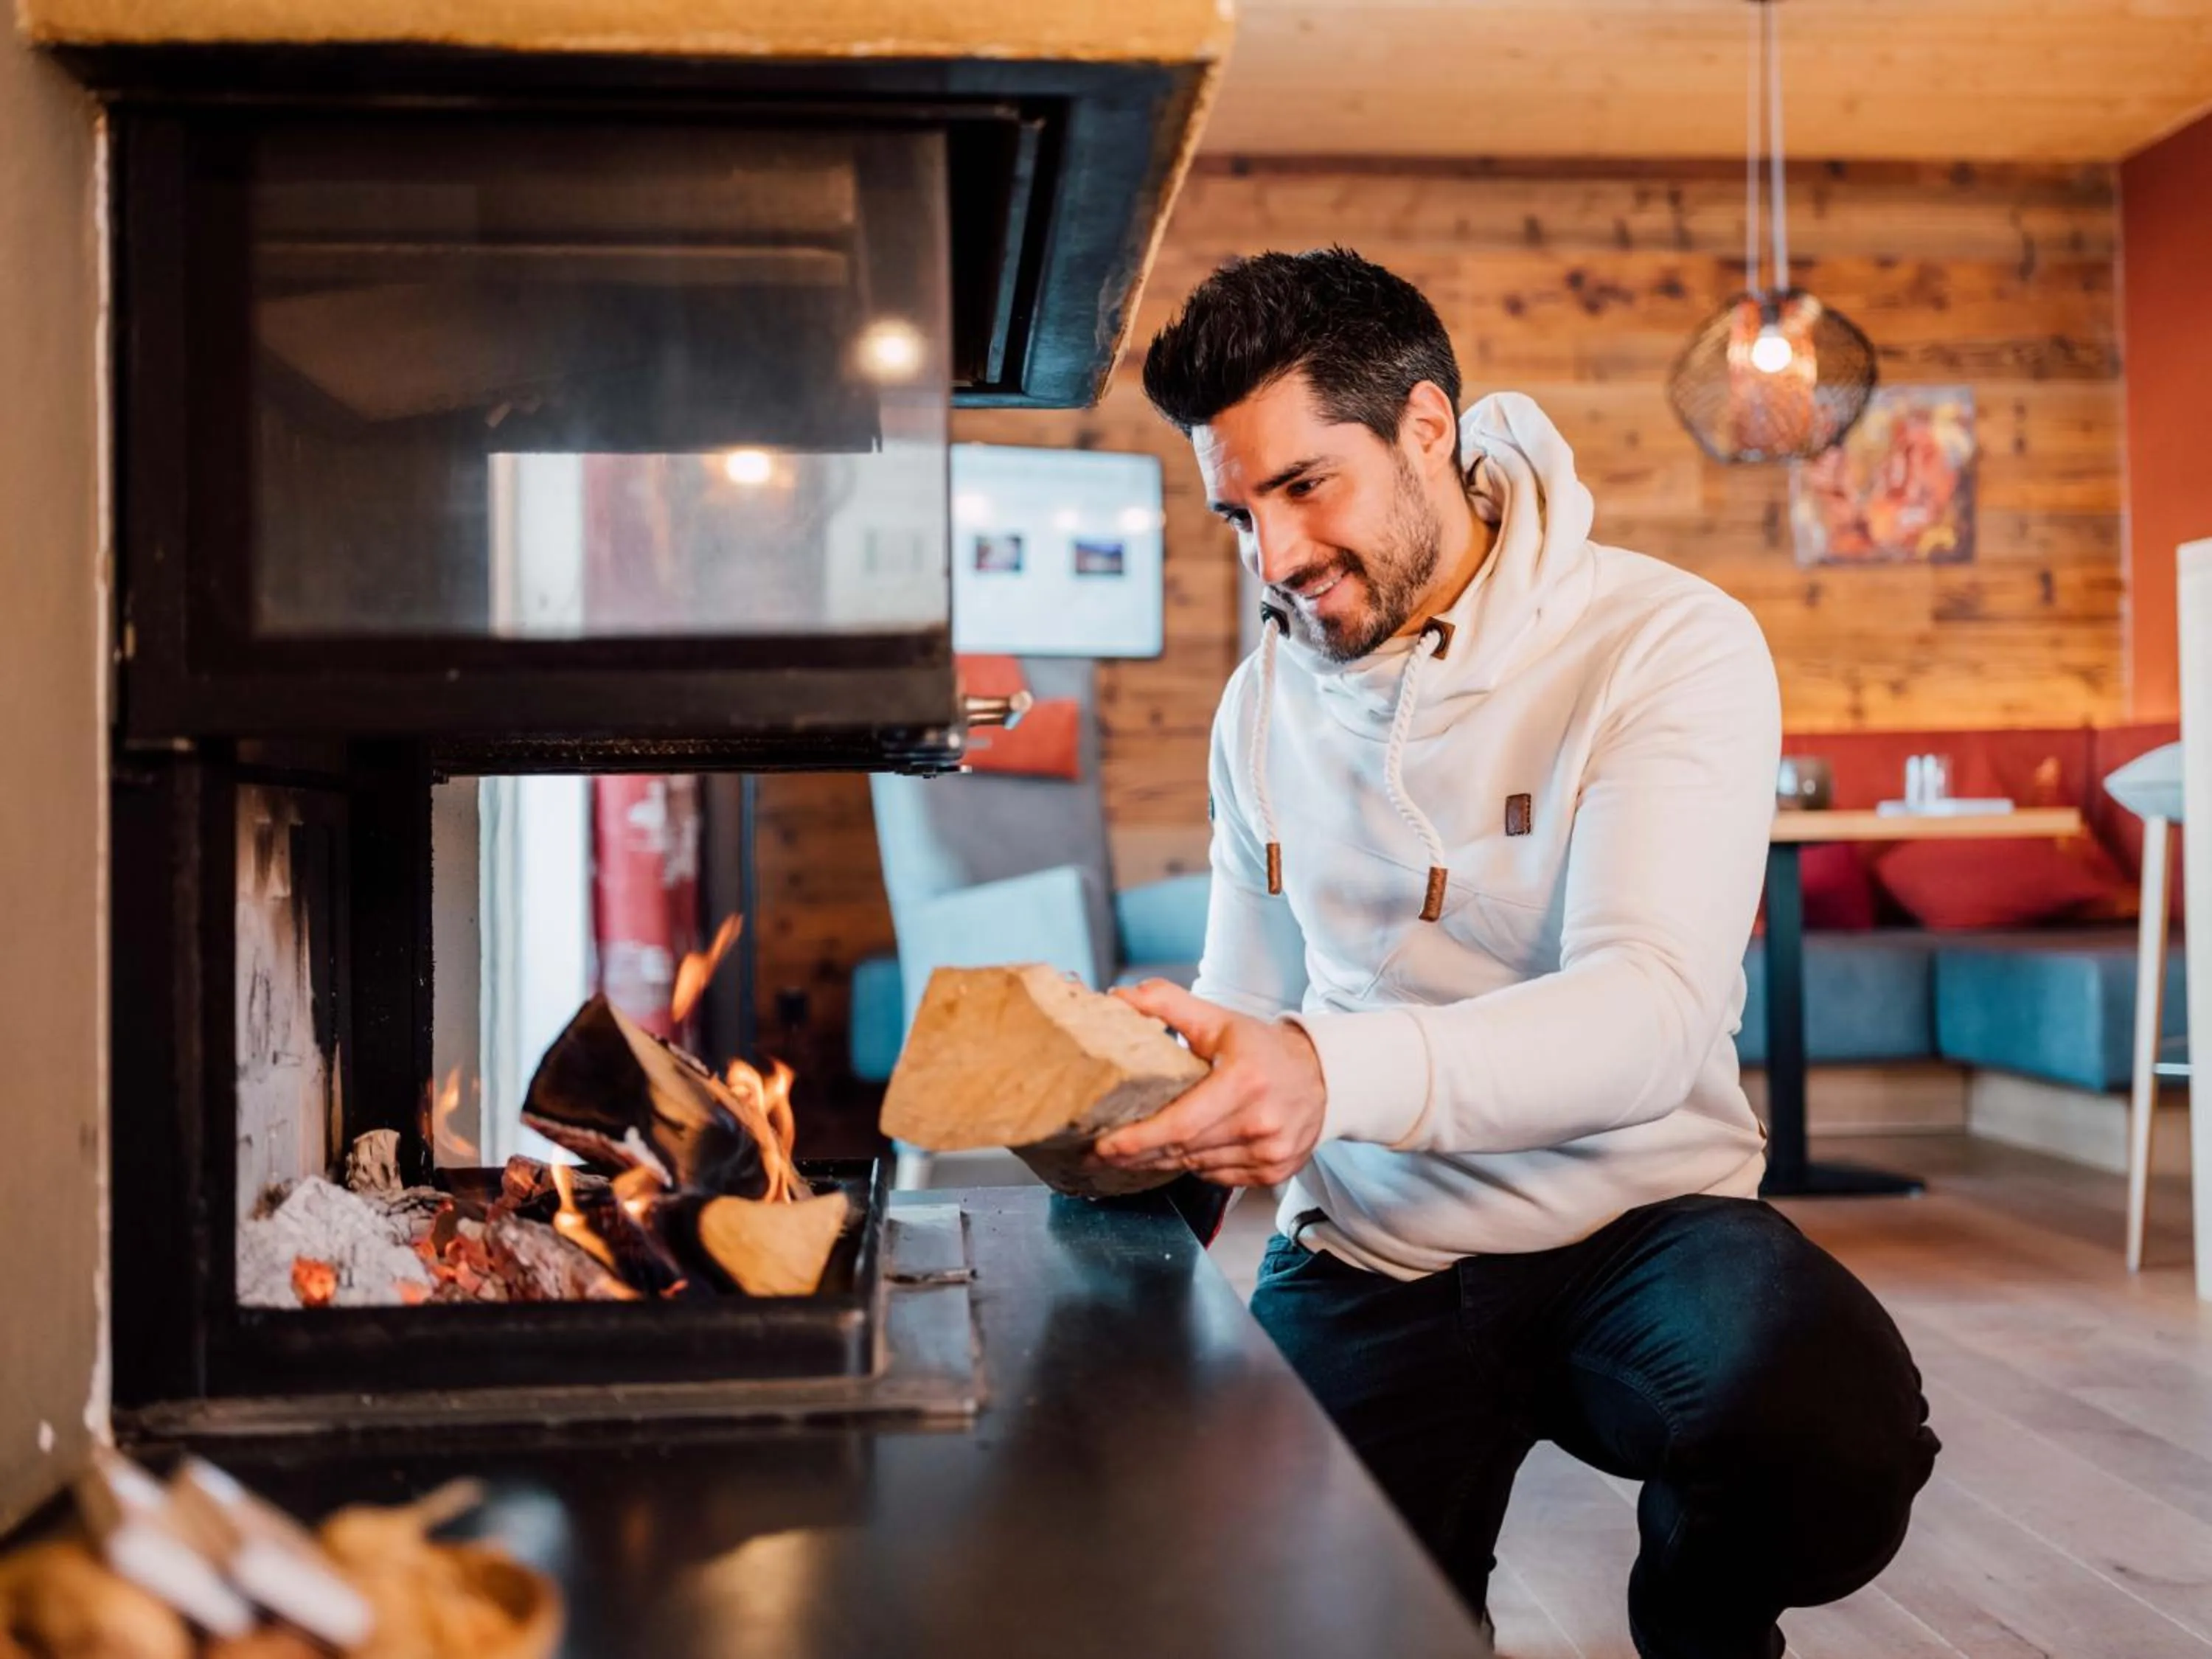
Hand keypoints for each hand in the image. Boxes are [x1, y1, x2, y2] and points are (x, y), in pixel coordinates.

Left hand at [1093, 980, 1326, 1187]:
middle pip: (1183, 1150)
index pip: (1180, 1124)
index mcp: (1244, 1083)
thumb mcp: (1216, 1018)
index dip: (1139, 1139)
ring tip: (1132, 1152)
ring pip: (1197, 1166)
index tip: (1104, 1144)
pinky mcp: (1274, 1171)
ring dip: (1162, 1161)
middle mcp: (1260, 1123)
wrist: (1321, 1076)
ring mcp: (1269, 1152)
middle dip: (1137, 1153)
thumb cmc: (1262, 1047)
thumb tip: (1118, 998)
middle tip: (1101, 1151)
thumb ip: (1164, 1003)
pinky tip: (1180, 1152)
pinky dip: (1194, 1166)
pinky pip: (1218, 1176)